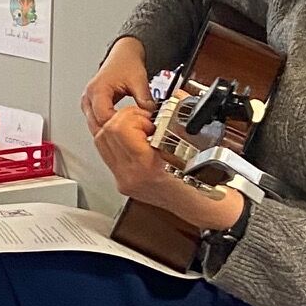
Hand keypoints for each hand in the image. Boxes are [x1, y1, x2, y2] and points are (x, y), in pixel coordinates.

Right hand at [81, 36, 153, 136]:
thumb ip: (145, 99)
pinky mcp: (91, 108)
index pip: (103, 117)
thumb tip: (152, 116)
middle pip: (96, 125)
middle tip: (133, 134)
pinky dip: (108, 129)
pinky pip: (96, 124)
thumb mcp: (139, 81)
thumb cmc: (125, 64)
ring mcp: (88, 104)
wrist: (122, 56)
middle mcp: (88, 98)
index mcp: (97, 90)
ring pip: (95, 127)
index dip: (119, 125)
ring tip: (128, 132)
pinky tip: (121, 131)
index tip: (134, 127)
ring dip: (110, 132)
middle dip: (115, 132)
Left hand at [94, 102, 247, 234]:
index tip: (148, 118)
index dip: (132, 115)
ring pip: (100, 142)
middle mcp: (130, 176)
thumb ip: (177, 121)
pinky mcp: (123, 182)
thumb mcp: (195, 146)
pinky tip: (136, 140)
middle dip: (122, 118)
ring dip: (117, 128)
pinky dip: (117, 141)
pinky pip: (107, 153)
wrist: (204, 207)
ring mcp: (124, 180)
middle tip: (144, 121)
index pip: (119, 128)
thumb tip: (177, 98)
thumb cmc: (205, 182)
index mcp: (147, 167)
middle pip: (104, 133)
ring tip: (140, 130)